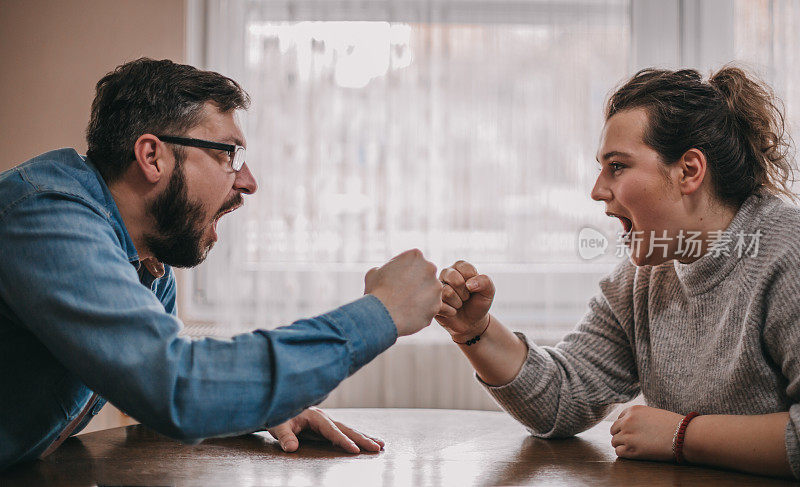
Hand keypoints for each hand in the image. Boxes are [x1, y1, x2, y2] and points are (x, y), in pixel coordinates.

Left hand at [267, 407, 384, 453]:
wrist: (279, 407)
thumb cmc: (279, 415)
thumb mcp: (279, 425)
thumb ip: (285, 437)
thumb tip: (292, 448)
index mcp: (316, 417)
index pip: (332, 431)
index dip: (343, 441)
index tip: (355, 450)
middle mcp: (325, 418)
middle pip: (347, 429)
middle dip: (363, 439)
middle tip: (378, 448)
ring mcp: (328, 422)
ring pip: (350, 430)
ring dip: (365, 438)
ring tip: (381, 445)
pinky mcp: (327, 427)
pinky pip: (345, 433)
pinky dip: (357, 438)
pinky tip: (366, 443)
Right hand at [365, 249, 441, 335]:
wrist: (384, 315)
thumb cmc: (377, 292)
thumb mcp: (374, 274)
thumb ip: (383, 269)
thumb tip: (383, 272)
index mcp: (415, 256)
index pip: (413, 262)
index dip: (404, 272)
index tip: (396, 281)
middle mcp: (430, 268)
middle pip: (424, 275)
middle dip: (416, 283)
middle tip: (402, 294)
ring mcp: (436, 287)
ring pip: (429, 292)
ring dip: (420, 297)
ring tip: (404, 306)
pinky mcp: (438, 305)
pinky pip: (430, 308)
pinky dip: (422, 311)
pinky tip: (409, 314)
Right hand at [435, 260, 494, 341]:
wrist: (471, 323)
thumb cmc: (478, 303)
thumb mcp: (489, 291)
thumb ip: (485, 281)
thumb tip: (469, 284)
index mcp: (459, 267)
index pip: (465, 268)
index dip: (473, 282)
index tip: (474, 289)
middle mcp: (446, 274)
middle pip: (452, 277)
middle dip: (464, 292)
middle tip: (466, 298)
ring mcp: (437, 287)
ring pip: (446, 292)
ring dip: (458, 303)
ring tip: (459, 304)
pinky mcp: (432, 301)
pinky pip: (439, 305)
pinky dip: (451, 311)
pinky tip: (453, 312)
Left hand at [610, 405, 682, 461]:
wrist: (683, 435)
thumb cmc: (673, 425)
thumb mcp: (653, 414)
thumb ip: (640, 418)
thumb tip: (633, 427)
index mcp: (633, 410)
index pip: (619, 418)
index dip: (625, 426)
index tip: (632, 432)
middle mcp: (627, 421)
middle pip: (614, 430)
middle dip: (621, 435)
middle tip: (632, 441)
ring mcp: (627, 435)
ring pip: (615, 441)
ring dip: (622, 444)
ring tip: (635, 448)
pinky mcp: (631, 449)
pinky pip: (619, 452)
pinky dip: (624, 453)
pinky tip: (634, 453)